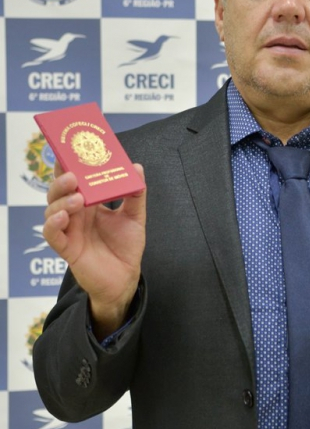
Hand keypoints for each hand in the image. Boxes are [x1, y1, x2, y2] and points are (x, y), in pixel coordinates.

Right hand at [43, 162, 145, 336]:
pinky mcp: (67, 248)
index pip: (74, 179)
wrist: (125, 278)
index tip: (69, 150)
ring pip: (52, 210)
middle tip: (73, 175)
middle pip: (58, 191)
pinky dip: (53, 224)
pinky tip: (62, 217)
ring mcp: (69, 230)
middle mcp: (76, 214)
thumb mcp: (135, 217)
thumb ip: (135, 194)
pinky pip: (52, 235)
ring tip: (78, 198)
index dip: (69, 165)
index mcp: (90, 203)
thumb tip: (136, 167)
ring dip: (61, 201)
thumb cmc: (126, 247)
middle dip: (62, 180)